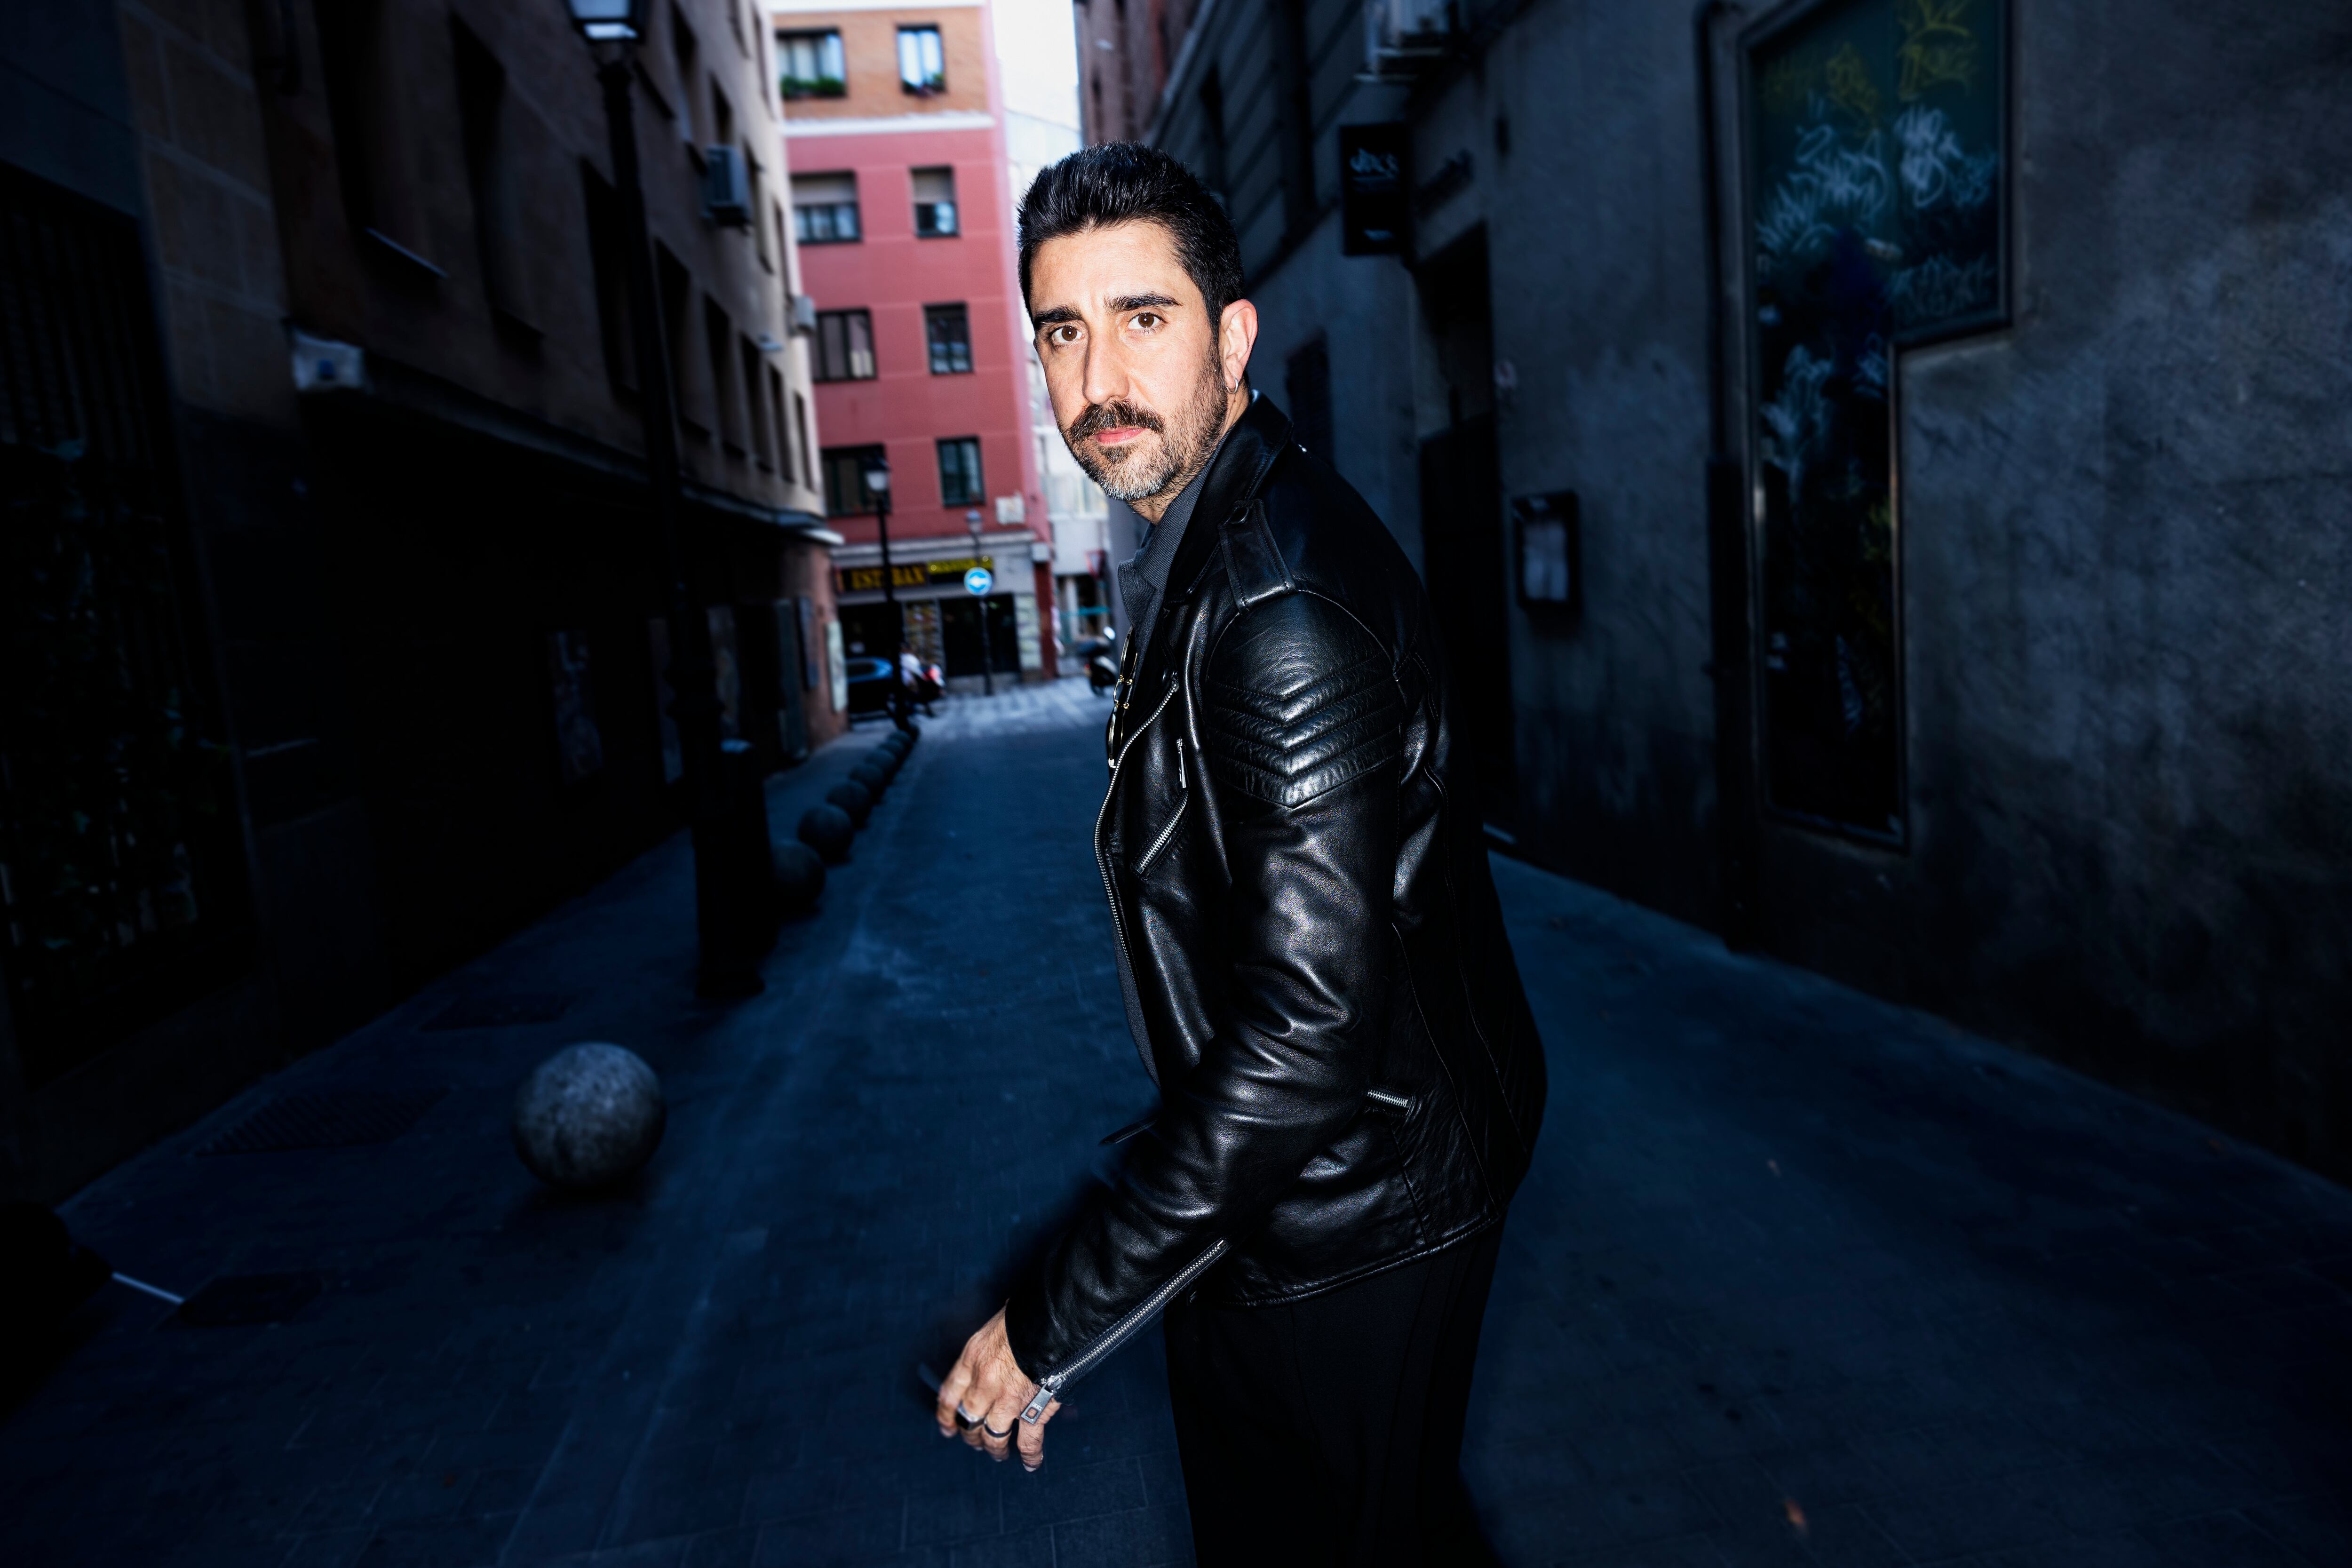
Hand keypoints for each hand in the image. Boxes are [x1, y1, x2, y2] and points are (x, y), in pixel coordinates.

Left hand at [934, 1307, 1059, 1469]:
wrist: (1054, 1320)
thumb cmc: (1027, 1316)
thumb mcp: (998, 1324)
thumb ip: (992, 1346)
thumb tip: (999, 1348)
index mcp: (972, 1359)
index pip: (950, 1393)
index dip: (946, 1413)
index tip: (946, 1426)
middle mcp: (984, 1384)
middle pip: (968, 1419)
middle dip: (970, 1434)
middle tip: (974, 1440)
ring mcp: (1007, 1401)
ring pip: (992, 1436)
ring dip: (994, 1449)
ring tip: (997, 1454)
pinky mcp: (1033, 1410)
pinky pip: (1028, 1441)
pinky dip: (1030, 1455)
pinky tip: (1030, 1463)